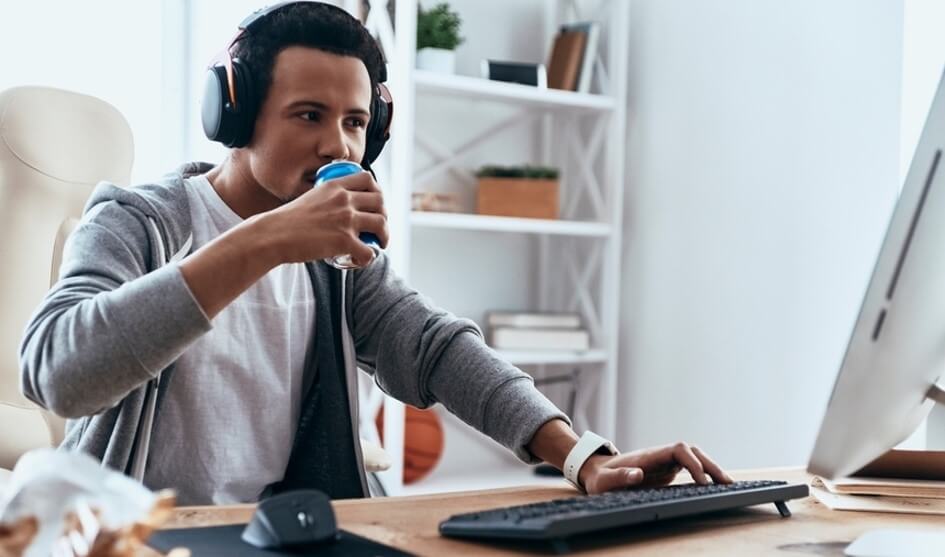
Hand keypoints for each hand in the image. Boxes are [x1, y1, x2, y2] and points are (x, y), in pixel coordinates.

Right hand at [258, 170, 388, 266]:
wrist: (272, 235)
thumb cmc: (286, 221)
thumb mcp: (310, 198)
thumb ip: (327, 199)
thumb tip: (338, 210)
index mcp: (334, 186)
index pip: (367, 179)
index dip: (376, 191)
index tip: (374, 203)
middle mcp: (344, 199)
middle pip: (380, 202)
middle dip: (384, 215)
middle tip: (378, 227)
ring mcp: (345, 220)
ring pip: (381, 225)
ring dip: (384, 236)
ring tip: (378, 244)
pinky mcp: (344, 241)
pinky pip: (369, 252)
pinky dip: (368, 258)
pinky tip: (358, 260)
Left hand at [579, 442, 733, 494]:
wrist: (596, 472)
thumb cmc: (600, 478)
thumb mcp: (604, 481)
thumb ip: (619, 477)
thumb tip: (638, 474)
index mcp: (649, 456)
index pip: (678, 450)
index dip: (693, 463)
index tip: (702, 482)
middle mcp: (660, 455)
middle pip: (691, 451)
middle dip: (710, 465)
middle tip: (727, 483)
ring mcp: (664, 461)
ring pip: (694, 457)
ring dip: (710, 468)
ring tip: (728, 485)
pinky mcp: (666, 469)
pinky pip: (690, 467)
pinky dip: (704, 474)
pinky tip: (715, 486)